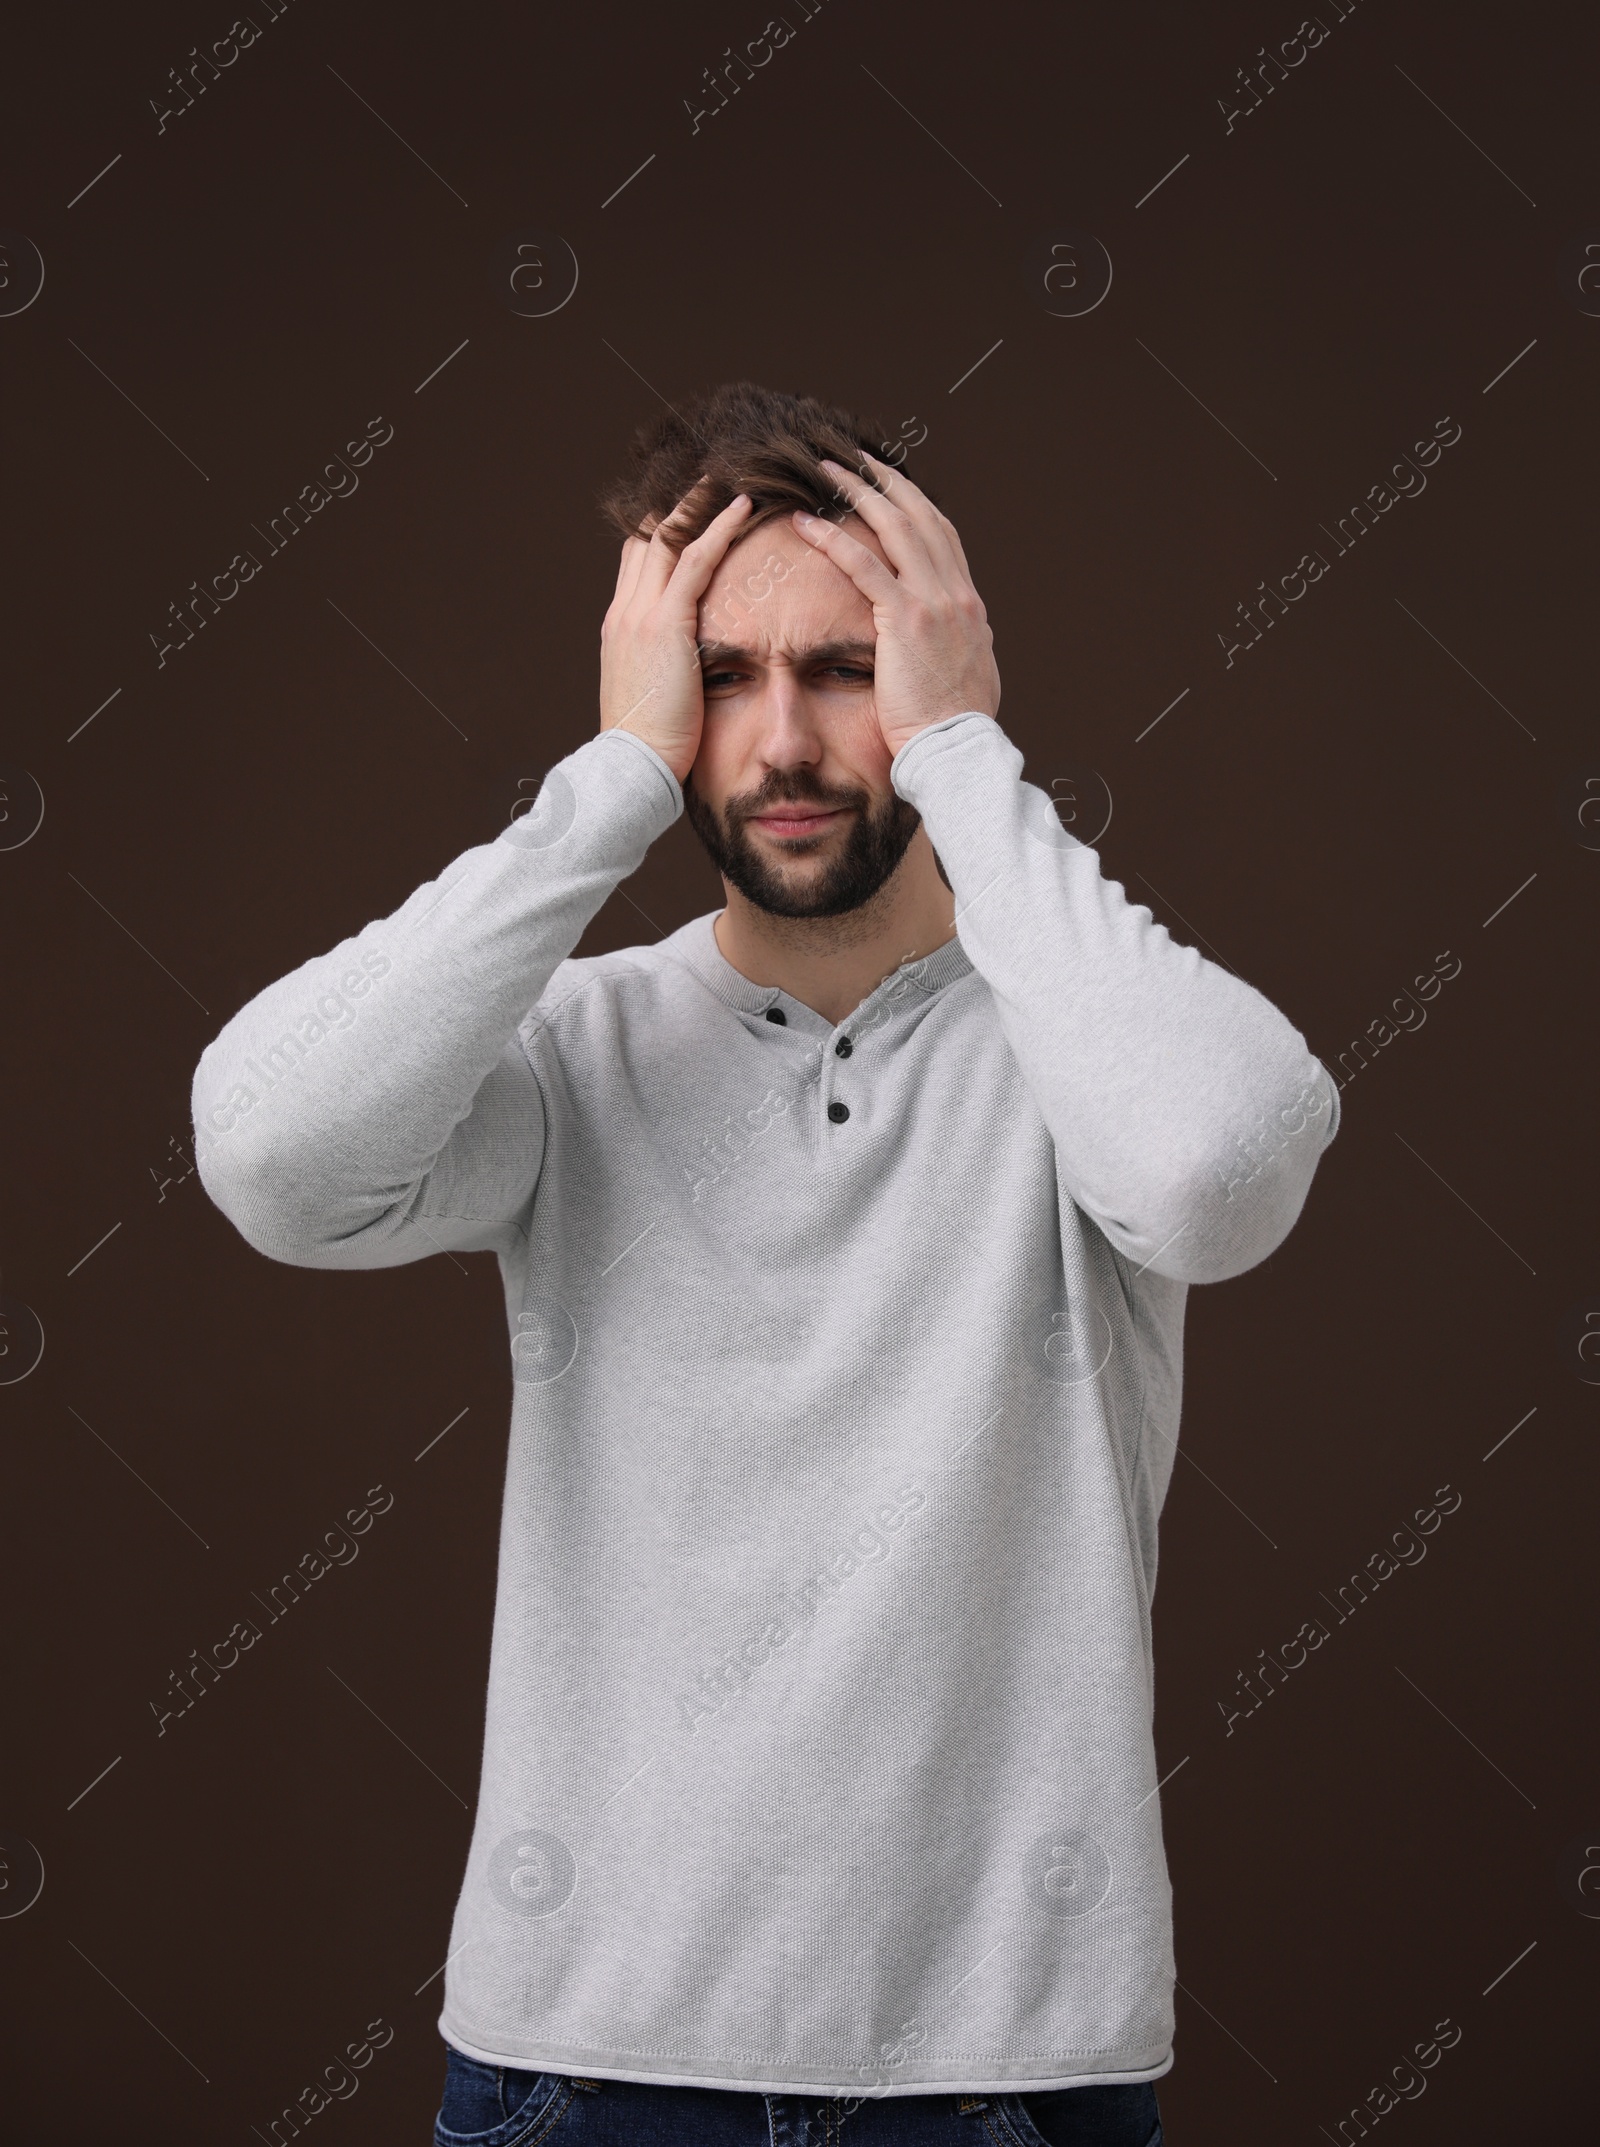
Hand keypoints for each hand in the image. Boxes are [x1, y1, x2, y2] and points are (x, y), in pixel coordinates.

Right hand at [599, 485, 753, 782]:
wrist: (632, 767)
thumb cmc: (649, 745)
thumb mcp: (652, 696)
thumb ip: (666, 667)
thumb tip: (688, 665)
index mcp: (620, 626)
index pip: (639, 559)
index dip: (662, 529)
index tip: (689, 509)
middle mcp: (625, 610)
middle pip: (649, 536)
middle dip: (679, 504)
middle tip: (714, 472)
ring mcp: (641, 614)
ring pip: (669, 536)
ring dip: (700, 502)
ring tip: (731, 472)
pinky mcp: (665, 625)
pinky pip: (695, 560)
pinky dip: (718, 527)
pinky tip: (744, 505)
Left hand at [792, 455, 999, 757]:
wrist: (957, 749)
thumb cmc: (954, 725)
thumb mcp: (971, 675)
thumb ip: (966, 647)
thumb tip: (971, 638)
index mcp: (968, 604)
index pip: (941, 536)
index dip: (914, 504)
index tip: (891, 484)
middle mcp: (956, 593)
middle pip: (920, 516)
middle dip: (887, 481)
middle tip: (857, 458)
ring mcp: (934, 601)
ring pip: (893, 526)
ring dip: (857, 492)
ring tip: (826, 470)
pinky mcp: (906, 619)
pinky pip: (864, 565)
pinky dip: (833, 538)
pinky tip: (805, 522)